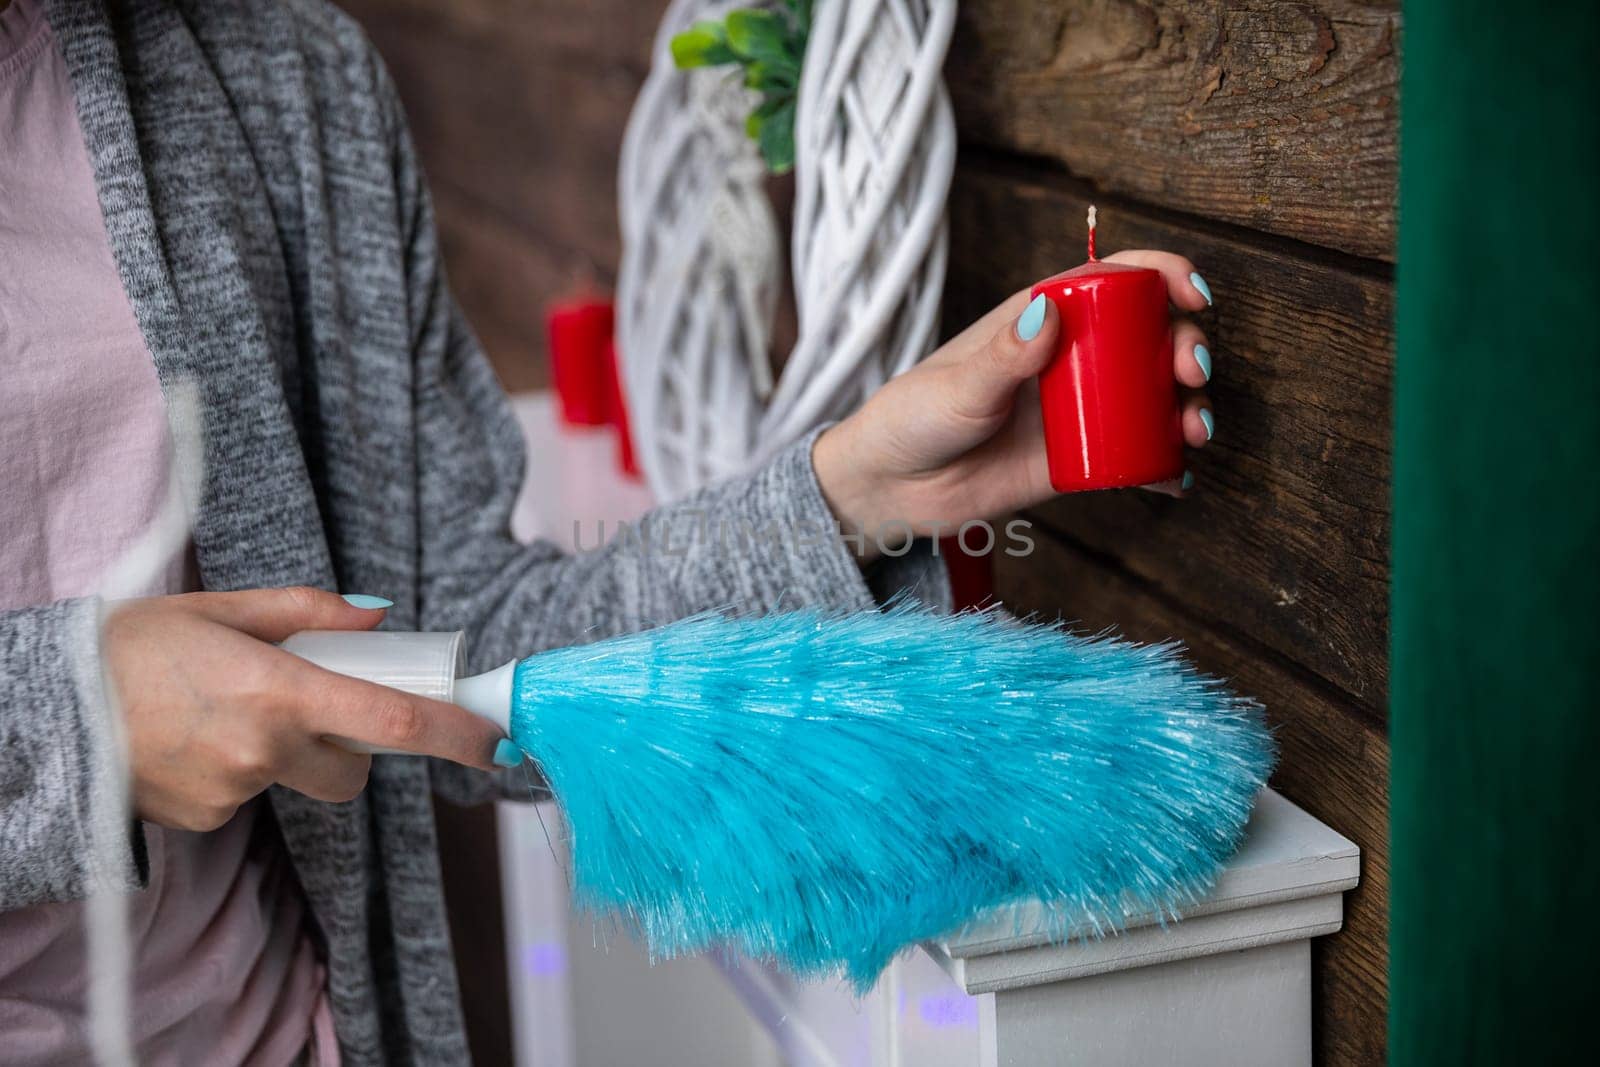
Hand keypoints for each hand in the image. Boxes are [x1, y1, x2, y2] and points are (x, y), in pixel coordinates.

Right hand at [103, 587, 502, 830]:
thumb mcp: (224, 608)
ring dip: (288, 753)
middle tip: (310, 704)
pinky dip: (241, 772)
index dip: (455, 735)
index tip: (498, 741)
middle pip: (356, 769)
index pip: (392, 721)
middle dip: (353, 744)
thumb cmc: (132, 645)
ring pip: (300, 782)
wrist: (44, 708)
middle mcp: (264, 749)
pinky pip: (252, 798)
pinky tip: (194, 740)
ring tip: (223, 713)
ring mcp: (235, 792)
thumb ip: (310, 612)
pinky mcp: (206, 820)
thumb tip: (379, 616)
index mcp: (278, 689)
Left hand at [813, 251, 1213, 558]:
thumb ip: (1002, 356)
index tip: (1193, 295)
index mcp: (1041, 318)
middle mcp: (1069, 359)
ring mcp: (1077, 411)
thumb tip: (1047, 311)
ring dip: (1187, 409)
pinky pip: (1133, 459)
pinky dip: (1162, 468)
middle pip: (1147, 338)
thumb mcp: (957, 385)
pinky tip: (1175, 479)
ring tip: (1193, 431)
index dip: (1161, 276)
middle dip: (1184, 348)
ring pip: (1151, 399)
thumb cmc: (914, 419)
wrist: (891, 489)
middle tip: (1188, 374)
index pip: (1112, 280)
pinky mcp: (1078, 462)